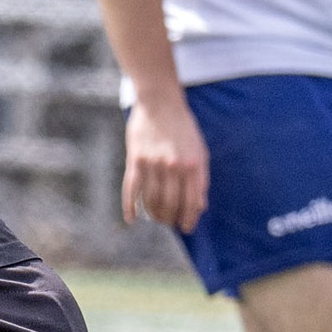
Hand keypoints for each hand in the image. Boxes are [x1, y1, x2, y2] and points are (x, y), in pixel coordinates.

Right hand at [122, 97, 207, 231]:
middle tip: (169, 223)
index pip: (192, 200)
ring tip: (156, 218)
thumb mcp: (199, 150)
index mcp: (194, 163)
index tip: (186, 227)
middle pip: (171, 203)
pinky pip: (131, 190)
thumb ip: (200, 177)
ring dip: (153, 214)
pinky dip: (130, 207)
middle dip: (170, 218)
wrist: (160, 104)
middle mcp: (174, 166)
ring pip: (151, 200)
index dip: (189, 217)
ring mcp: (153, 164)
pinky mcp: (135, 161)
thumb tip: (200, 205)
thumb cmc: (182, 128)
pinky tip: (132, 219)